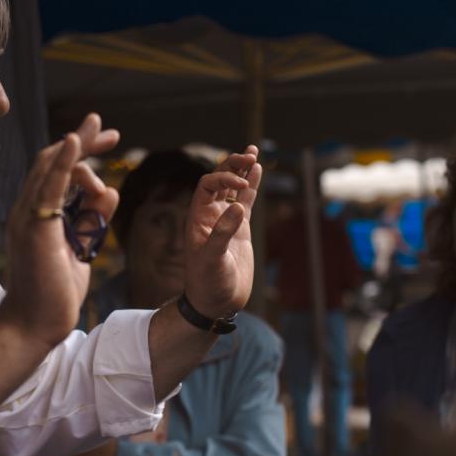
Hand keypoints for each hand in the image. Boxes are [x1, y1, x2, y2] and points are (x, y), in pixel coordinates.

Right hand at [0, 114, 119, 347]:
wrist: (34, 325)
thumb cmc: (54, 293)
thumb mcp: (82, 250)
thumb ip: (92, 222)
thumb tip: (110, 192)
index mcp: (38, 214)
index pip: (56, 171)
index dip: (81, 152)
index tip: (106, 141)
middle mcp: (28, 210)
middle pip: (52, 161)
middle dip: (82, 141)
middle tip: (110, 131)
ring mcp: (28, 217)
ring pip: (50, 167)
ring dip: (79, 147)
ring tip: (107, 138)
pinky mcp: (35, 228)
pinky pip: (49, 187)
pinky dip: (62, 162)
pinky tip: (74, 142)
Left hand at [183, 146, 262, 318]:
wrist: (215, 303)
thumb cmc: (207, 283)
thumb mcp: (211, 259)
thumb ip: (223, 233)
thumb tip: (237, 206)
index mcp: (197, 218)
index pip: (208, 185)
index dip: (223, 177)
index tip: (240, 183)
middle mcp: (210, 215)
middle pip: (219, 180)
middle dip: (232, 165)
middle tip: (249, 154)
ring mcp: (226, 220)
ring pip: (233, 188)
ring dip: (241, 170)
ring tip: (252, 153)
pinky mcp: (240, 229)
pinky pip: (245, 201)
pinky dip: (252, 186)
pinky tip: (258, 171)